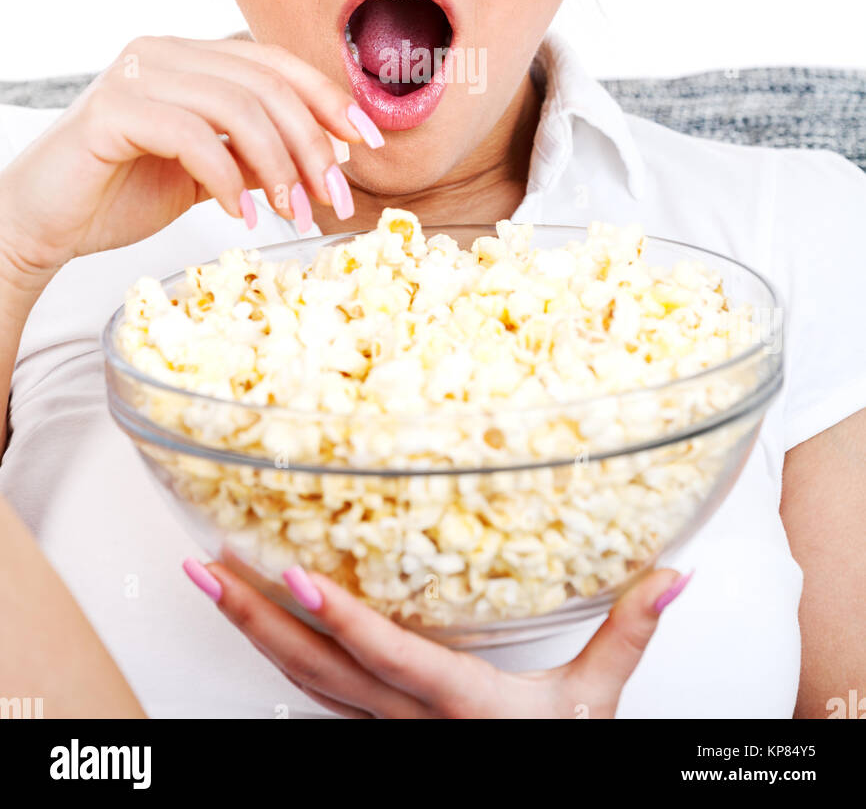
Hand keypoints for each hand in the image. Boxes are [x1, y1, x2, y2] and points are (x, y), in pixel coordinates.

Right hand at [0, 35, 382, 278]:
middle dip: (312, 145)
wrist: (41, 221)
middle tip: (333, 200)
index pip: (277, 64)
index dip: (329, 99)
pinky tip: (239, 217)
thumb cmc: (120, 193)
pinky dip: (227, 179)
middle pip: (266, 85)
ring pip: (237, 107)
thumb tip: (331, 156)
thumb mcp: (206, 172)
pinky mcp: (111, 110)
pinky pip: (192, 135)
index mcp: (190, 56)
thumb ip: (255, 154)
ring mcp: (136, 74)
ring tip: (293, 215)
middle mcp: (165, 51)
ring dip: (277, 166)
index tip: (368, 143)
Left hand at [184, 558, 693, 718]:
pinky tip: (265, 627)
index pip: (386, 657)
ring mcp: (384, 732)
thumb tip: (674, 574)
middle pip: (315, 671)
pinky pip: (321, 694)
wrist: (534, 800)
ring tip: (214, 583)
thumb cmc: (558, 763)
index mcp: (457, 705)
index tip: (289, 577)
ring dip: (254, 634)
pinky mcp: (380, 732)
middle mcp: (406, 721)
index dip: (338, 618)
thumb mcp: (596, 706)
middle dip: (254, 619)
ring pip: (305, 682)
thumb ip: (628, 634)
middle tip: (205, 568)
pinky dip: (286, 657)